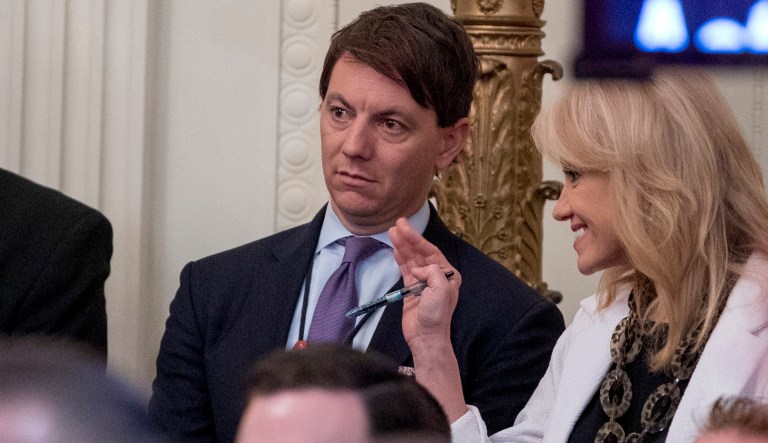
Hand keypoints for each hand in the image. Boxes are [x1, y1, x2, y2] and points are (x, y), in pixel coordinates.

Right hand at [388, 218, 460, 350]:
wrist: (426, 336)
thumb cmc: (437, 315)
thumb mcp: (441, 289)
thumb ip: (432, 271)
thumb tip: (418, 268)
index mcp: (448, 274)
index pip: (431, 251)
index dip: (417, 238)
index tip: (404, 227)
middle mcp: (436, 276)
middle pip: (420, 253)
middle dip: (408, 239)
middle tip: (396, 225)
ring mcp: (423, 282)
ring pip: (411, 259)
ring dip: (402, 246)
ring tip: (391, 233)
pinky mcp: (411, 290)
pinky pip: (405, 270)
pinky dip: (400, 259)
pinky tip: (395, 249)